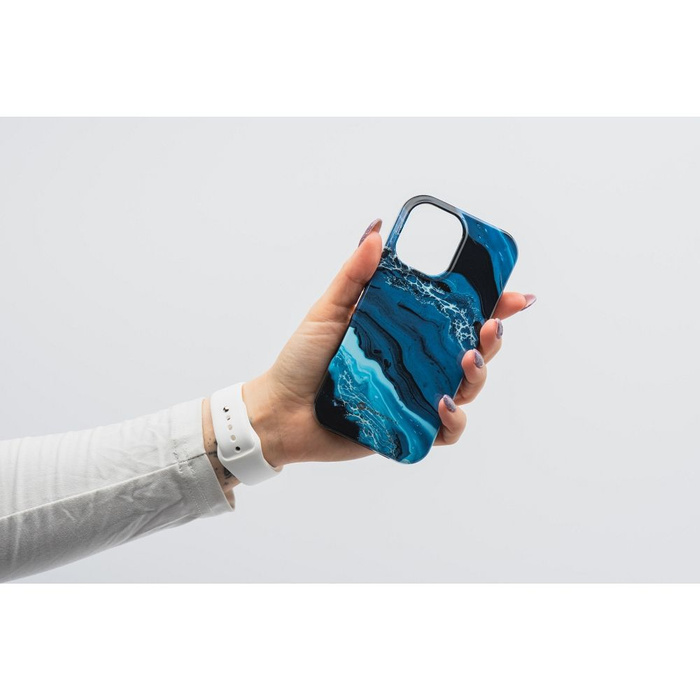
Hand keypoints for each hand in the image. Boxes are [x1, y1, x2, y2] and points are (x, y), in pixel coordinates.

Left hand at [242, 219, 535, 468]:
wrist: (279, 410)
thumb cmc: (302, 359)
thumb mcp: (327, 310)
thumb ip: (354, 274)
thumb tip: (377, 231)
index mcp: (406, 332)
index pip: (457, 317)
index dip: (492, 306)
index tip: (515, 295)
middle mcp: (417, 364)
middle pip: (473, 351)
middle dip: (493, 339)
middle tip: (490, 327)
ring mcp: (415, 397)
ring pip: (467, 390)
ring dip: (478, 376)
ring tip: (467, 361)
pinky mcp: (408, 429)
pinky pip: (445, 430)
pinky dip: (452, 420)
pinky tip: (442, 404)